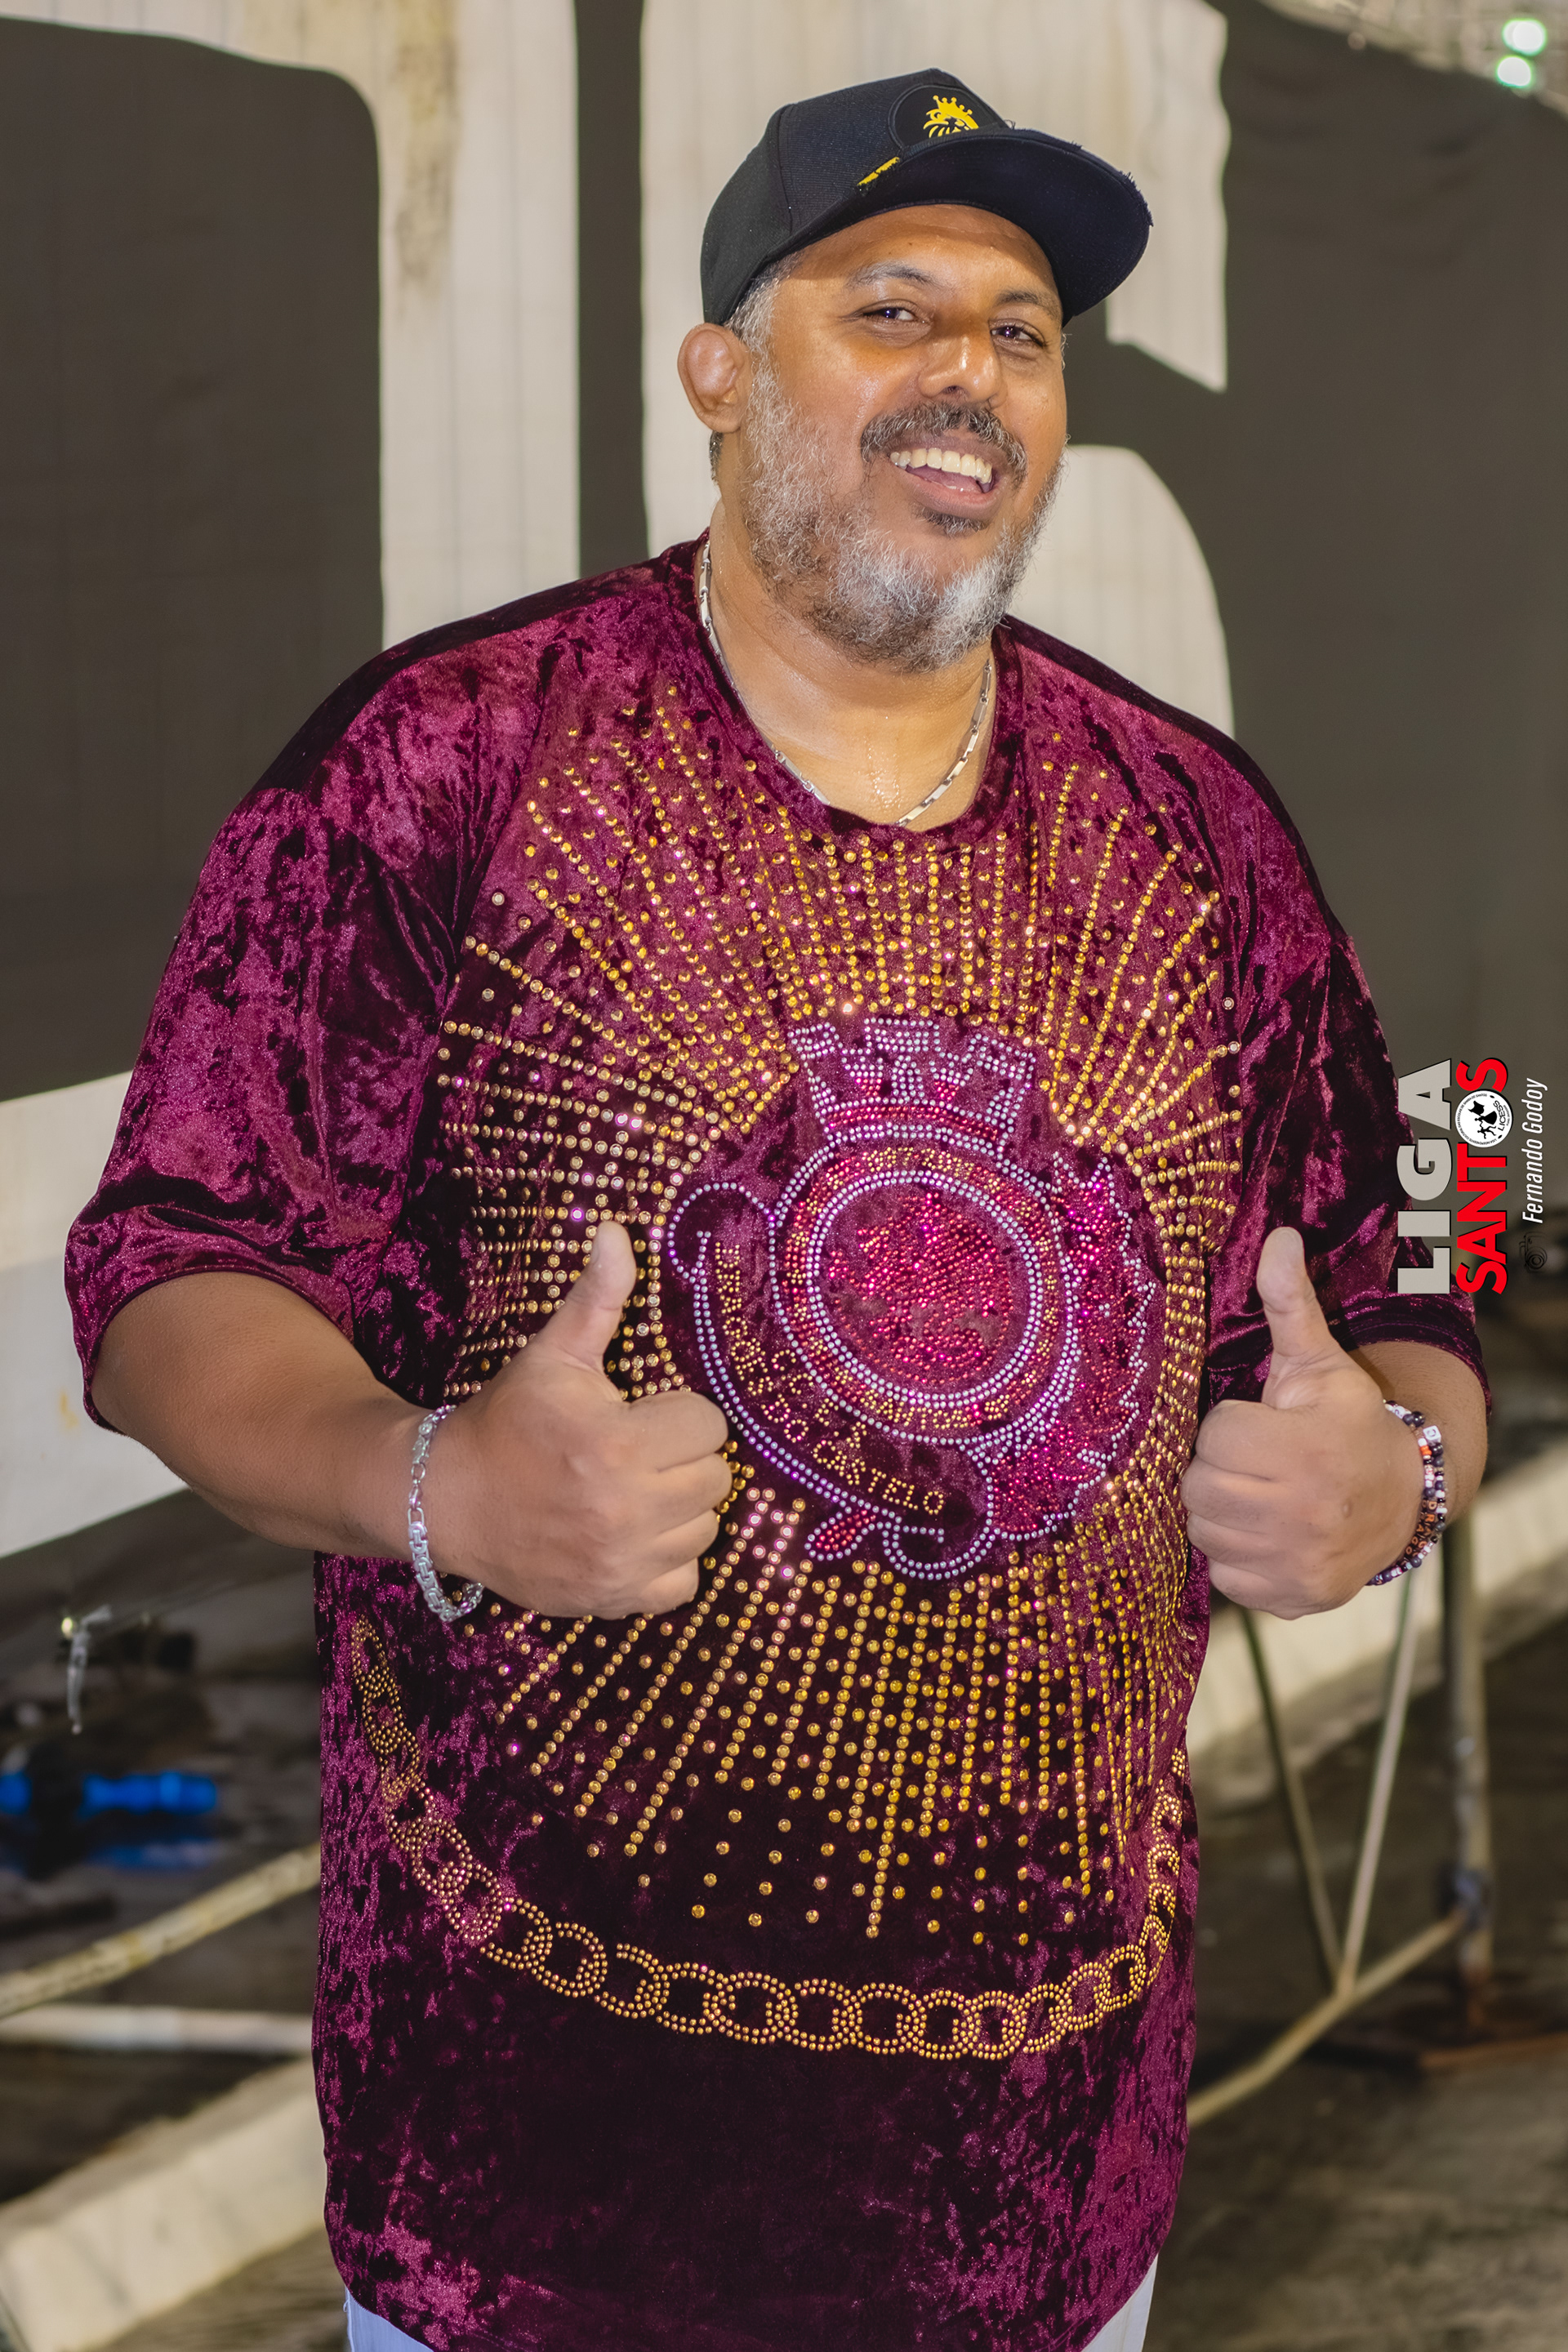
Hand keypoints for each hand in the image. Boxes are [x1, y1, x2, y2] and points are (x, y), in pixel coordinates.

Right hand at [422, 1223, 730, 1618]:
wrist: (444, 1500)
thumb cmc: (506, 1422)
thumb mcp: (551, 1357)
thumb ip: (596, 1299)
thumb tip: (616, 1231)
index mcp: (616, 1444)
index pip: (709, 1425)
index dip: (678, 1414)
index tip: (641, 1415)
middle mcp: (625, 1510)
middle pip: (716, 1478)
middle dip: (683, 1459)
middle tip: (640, 1452)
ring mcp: (620, 1562)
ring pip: (705, 1530)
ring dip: (680, 1510)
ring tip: (635, 1492)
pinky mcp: (613, 1599)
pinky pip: (684, 1583)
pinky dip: (668, 1564)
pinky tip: (633, 1537)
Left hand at [1182, 1228, 1423, 1618]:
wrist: (1404, 1498)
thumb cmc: (1349, 1423)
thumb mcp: (1321, 1363)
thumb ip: (1290, 1306)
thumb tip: (1279, 1238)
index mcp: (1307, 1453)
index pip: (1215, 1438)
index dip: (1229, 1427)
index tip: (1258, 1424)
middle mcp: (1303, 1515)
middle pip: (1199, 1490)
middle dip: (1217, 1469)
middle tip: (1250, 1461)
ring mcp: (1297, 1564)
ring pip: (1205, 1534)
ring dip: (1220, 1513)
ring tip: (1257, 1493)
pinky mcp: (1291, 1599)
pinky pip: (1225, 1577)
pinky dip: (1236, 1557)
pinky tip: (1265, 1532)